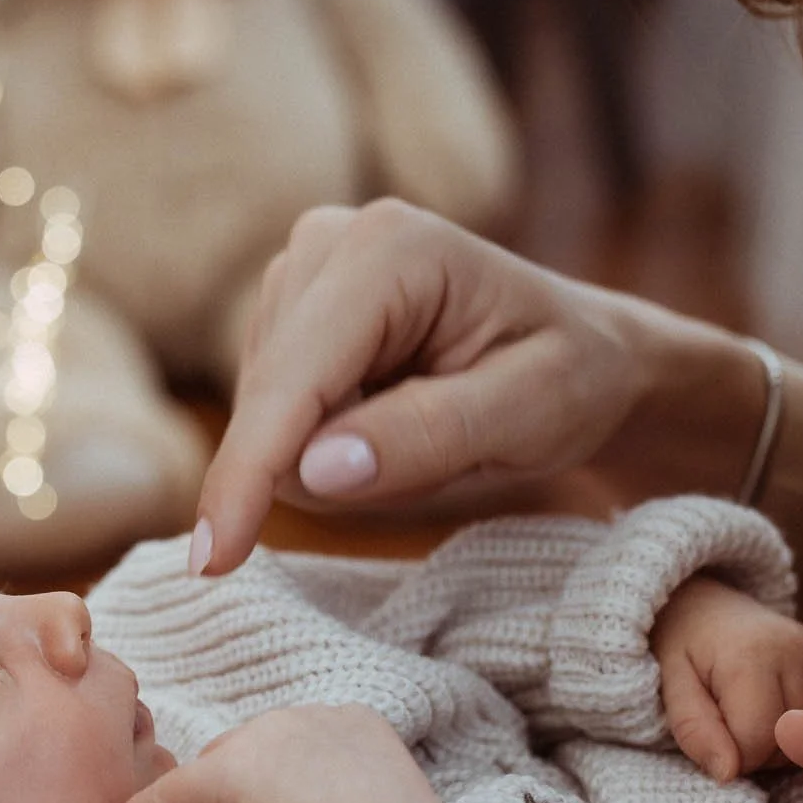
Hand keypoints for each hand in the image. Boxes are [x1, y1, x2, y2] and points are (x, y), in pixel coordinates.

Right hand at [112, 705, 536, 802]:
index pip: (174, 792)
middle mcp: (265, 729)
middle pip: (220, 759)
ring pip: (266, 738)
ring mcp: (314, 716)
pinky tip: (321, 783)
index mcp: (228, 769)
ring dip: (260, 763)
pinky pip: (317, 728)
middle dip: (212, 787)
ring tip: (274, 802)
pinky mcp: (355, 717)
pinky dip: (311, 750)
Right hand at [195, 201, 660, 573]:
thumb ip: (430, 436)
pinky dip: (327, 448)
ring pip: (264, 420)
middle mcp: (326, 243)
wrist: (589, 356)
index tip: (213, 560)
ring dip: (335, 460)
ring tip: (428, 432)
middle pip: (268, 403)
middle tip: (447, 453)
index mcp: (389, 248)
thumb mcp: (533, 415)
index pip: (293, 380)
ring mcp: (298, 276)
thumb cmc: (577, 379)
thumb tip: (316, 470)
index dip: (250, 471)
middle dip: (330, 466)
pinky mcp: (285, 316)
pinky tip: (390, 422)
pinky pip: (272, 422)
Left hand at [651, 577, 802, 781]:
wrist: (708, 608)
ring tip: (752, 711)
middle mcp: (800, 652)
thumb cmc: (683, 648)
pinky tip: (779, 708)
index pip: (757, 743)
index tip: (713, 733)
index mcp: (753, 657)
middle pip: (791, 745)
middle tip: (730, 719)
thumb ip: (694, 730)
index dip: (731, 756)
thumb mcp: (671, 686)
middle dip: (758, 751)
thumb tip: (728, 775)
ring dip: (783, 742)